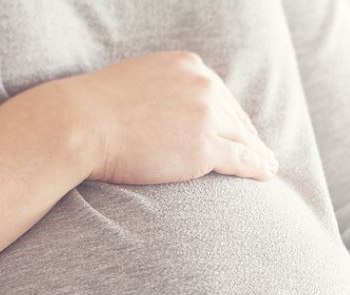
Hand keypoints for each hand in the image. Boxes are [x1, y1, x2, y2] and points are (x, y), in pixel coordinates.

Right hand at [61, 50, 276, 184]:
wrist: (81, 124)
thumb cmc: (96, 109)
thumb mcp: (137, 83)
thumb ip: (163, 91)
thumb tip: (170, 109)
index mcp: (189, 66)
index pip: (220, 94)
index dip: (233, 117)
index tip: (242, 131)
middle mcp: (203, 85)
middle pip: (235, 116)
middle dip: (249, 136)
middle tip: (262, 152)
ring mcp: (206, 116)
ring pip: (243, 138)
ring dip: (259, 154)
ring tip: (269, 166)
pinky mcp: (204, 147)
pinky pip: (241, 159)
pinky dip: (258, 168)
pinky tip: (267, 174)